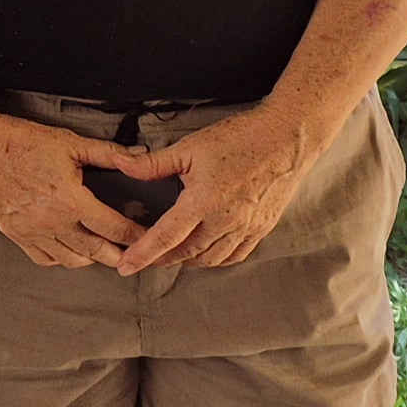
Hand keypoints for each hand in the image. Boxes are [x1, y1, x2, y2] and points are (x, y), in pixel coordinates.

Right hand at [0, 107, 156, 269]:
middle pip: (97, 252)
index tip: (149, 239)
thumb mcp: (69, 142)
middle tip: (134, 253)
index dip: (136, 236)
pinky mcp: (15, 234)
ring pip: (72, 261)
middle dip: (120, 255)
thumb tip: (141, 154)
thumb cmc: (24, 141)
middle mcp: (52, 222)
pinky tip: (69, 247)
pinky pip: (45, 259)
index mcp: (70, 199)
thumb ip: (108, 152)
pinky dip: (61, 257)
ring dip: (91, 258)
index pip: (114, 228)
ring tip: (102, 249)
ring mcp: (32, 231)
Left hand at [113, 105, 323, 271]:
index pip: (165, 237)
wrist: (286, 138)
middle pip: (186, 253)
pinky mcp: (262, 228)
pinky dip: (216, 259)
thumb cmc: (238, 139)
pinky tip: (207, 252)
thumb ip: (152, 163)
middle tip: (145, 257)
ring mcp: (246, 228)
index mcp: (203, 202)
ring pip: (211, 259)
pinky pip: (235, 255)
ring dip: (188, 261)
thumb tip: (120, 164)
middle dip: (162, 259)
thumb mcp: (189, 147)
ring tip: (172, 255)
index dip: (142, 254)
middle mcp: (225, 221)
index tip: (125, 267)